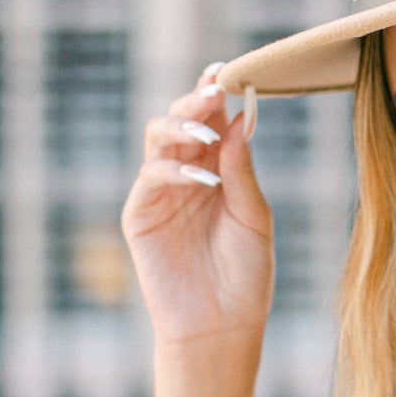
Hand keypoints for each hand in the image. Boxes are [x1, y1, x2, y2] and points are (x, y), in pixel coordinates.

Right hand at [121, 64, 274, 349]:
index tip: (227, 70)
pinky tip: (202, 178)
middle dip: (196, 100)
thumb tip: (239, 120)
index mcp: (218, 170)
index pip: (213, 121)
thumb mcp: (254, 218)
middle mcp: (187, 174)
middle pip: (182, 120)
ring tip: (207, 131)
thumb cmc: (246, 276)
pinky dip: (174, 169)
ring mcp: (161, 192)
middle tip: (214, 89)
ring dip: (181, 126)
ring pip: (158, 138)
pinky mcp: (141, 214)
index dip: (215, 93)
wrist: (222, 326)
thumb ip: (243, 172)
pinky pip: (151, 176)